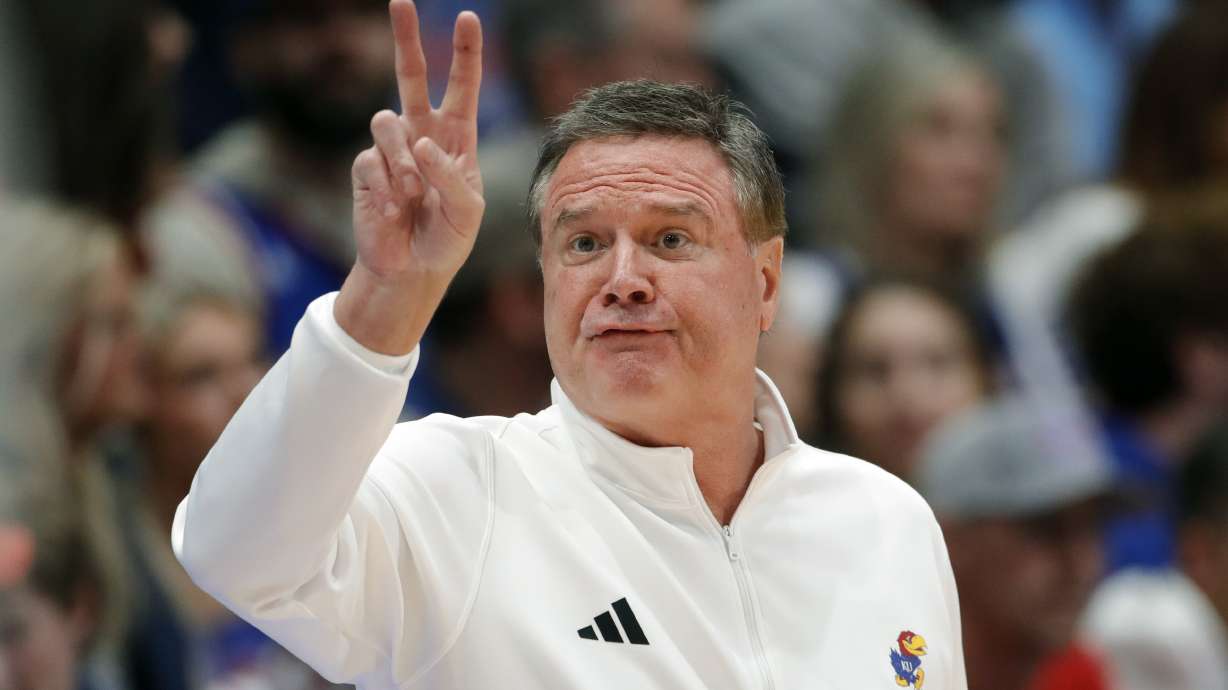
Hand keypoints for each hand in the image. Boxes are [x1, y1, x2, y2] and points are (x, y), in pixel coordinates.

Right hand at [336, 0, 483, 353]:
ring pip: (387, 121)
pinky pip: (370, 160)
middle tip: (400, 1)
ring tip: (411, 194)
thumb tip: (420, 140)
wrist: (411, 271)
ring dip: (401, 159)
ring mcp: (391, 150)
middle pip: (411, 76)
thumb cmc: (447, 240)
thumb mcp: (466, 212)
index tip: (468, 18)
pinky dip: (384, 187)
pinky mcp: (365, 168)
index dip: (464, 54)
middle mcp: (422, 135)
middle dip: (406, 39)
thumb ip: (450, 176)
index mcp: (456, 139)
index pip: (462, 88)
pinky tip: (392, 209)